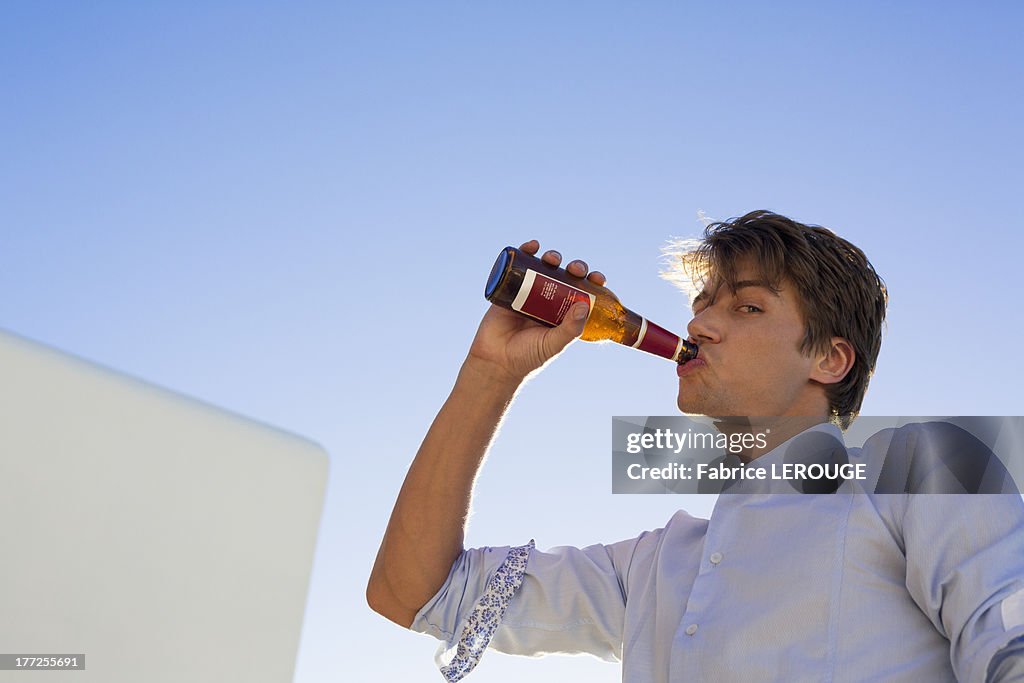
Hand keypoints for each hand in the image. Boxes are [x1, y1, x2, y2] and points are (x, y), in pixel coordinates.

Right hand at [466, 240, 607, 383]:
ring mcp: (529, 294)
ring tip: (552, 258)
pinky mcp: (509, 289)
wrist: (496, 361)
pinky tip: (532, 246)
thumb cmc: (528, 357)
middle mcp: (549, 302)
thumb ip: (570, 328)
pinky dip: (526, 252)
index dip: (591, 283)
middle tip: (576, 269)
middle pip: (566, 277)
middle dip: (574, 268)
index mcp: (564, 314)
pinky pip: (518, 267)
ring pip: (545, 269)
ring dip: (552, 258)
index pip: (583, 294)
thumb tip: (585, 304)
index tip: (596, 278)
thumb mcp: (554, 344)